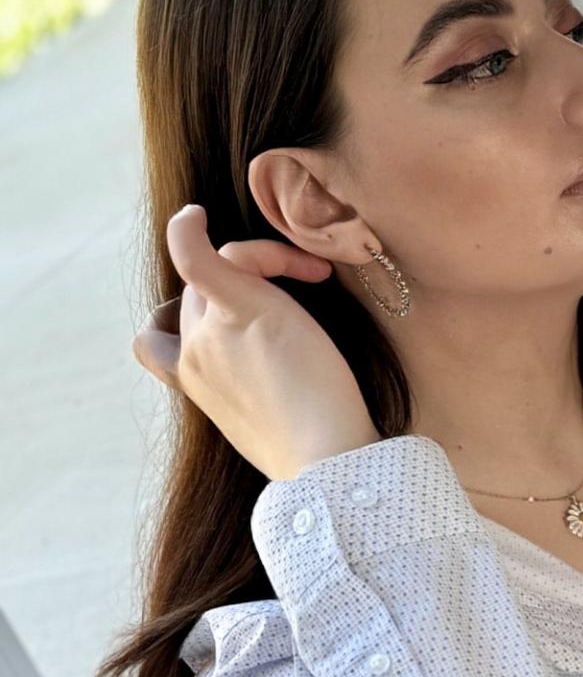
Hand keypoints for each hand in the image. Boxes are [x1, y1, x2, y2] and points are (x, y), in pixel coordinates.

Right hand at [131, 203, 381, 480]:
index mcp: (198, 385)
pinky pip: (195, 256)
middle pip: (202, 294)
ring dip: (264, 259)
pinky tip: (196, 216)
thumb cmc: (321, 444)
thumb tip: (282, 367)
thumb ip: (257, 384)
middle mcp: (193, 356)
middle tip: (310, 282)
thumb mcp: (273, 415)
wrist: (329, 460)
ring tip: (313, 273)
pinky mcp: (239, 309)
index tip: (237, 316)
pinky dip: (189, 232)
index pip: (158, 343)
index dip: (186, 318)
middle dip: (251, 281)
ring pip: (219, 270)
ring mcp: (209, 333)